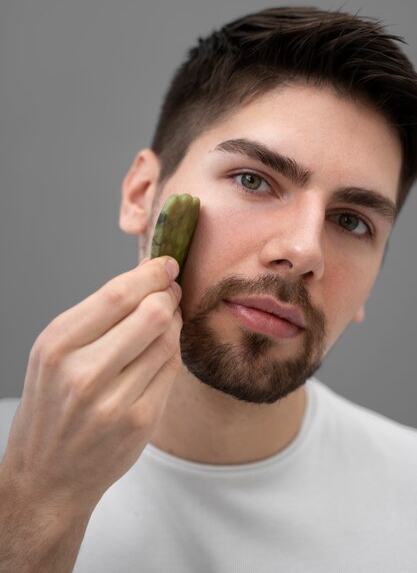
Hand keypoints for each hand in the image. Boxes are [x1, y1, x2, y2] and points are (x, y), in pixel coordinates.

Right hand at [1, 256, 182, 514]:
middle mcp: (83, 373)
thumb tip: (144, 281)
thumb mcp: (54, 355)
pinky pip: (172, 371)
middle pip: (151, 313)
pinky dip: (173, 353)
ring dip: (174, 323)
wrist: (47, 477)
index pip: (117, 295)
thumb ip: (95, 318)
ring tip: (167, 320)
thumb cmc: (50, 407)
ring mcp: (114, 401)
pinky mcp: (140, 422)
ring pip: (167, 341)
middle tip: (171, 291)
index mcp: (57, 346)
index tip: (165, 265)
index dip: (150, 274)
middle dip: (168, 295)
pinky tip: (164, 350)